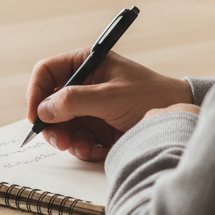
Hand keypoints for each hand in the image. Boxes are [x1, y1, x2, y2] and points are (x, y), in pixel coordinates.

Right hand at [25, 49, 193, 160]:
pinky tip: (97, 151)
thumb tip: (44, 109)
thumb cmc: (151, 97)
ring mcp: (90, 107)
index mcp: (86, 63)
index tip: (36, 116)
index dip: (36, 93)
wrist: (178, 118)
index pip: (46, 72)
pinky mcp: (97, 127)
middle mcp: (84, 84)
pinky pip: (77, 139)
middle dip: (52, 124)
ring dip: (68, 140)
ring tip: (84, 149)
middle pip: (49, 103)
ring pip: (61, 125)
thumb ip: (75, 100)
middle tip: (60, 141)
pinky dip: (82, 148)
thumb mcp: (111, 97)